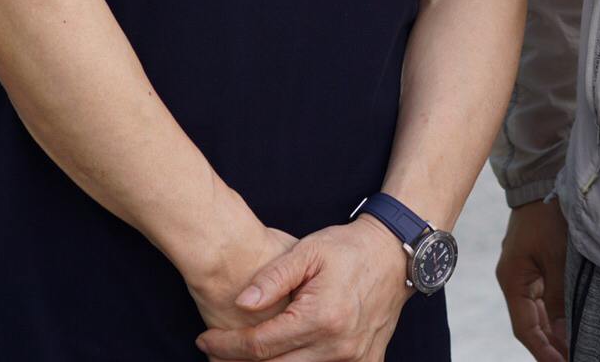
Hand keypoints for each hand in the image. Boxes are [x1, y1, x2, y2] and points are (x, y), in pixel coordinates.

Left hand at [196, 216, 410, 360]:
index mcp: (321, 317)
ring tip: (241, 357)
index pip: (259, 345)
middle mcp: (338, 346)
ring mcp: (355, 358)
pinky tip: (281, 356)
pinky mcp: (366, 361)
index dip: (226, 345)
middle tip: (214, 353)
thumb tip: (241, 303)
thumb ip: (273, 277)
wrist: (395, 255)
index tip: (203, 340)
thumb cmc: (348, 249)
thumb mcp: (307, 251)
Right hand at [496, 198, 570, 361]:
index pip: (526, 328)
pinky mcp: (536, 263)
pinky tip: (570, 324)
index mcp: (513, 279)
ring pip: (538, 312)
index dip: (544, 351)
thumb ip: (558, 295)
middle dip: (551, 346)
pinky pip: (544, 298)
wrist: (543, 177)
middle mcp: (515, 279)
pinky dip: (556, 314)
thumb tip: (562, 330)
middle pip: (531, 323)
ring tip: (576, 349)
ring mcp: (525, 271)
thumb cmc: (548, 214)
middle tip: (575, 359)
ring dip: (554, 331)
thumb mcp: (557, 257)